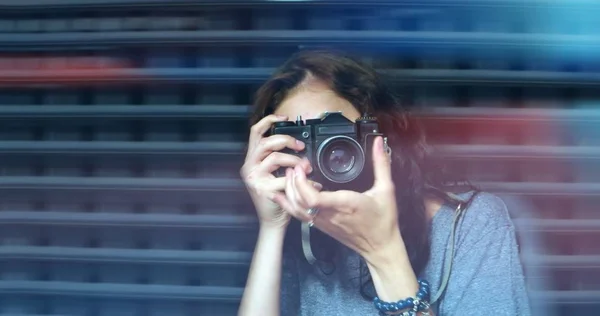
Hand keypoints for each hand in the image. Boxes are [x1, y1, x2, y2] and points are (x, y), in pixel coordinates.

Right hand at [240, 114, 319, 228]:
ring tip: (307, 167)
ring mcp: (254, 178)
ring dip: (295, 160)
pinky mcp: (263, 190)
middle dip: (287, 140)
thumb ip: (278, 158)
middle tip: (301, 146)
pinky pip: (285, 178)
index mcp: (252, 159)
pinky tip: (312, 183)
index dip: (269, 120)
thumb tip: (297, 144)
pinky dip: (302, 180)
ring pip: (275, 157)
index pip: (255, 132)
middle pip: (266, 142)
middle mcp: (249, 166)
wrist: (272, 221)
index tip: (284, 117)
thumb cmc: (276, 196)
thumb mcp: (273, 173)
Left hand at [274, 136, 401, 262]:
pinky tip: (284, 193)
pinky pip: (299, 215)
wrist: (380, 248)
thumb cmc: (383, 221)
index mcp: (344, 204)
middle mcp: (329, 214)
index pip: (313, 198)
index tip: (302, 167)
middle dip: (292, 181)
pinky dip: (289, 203)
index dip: (302, 183)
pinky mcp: (321, 226)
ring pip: (296, 209)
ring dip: (289, 191)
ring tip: (290, 175)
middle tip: (296, 166)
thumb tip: (379, 143)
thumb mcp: (386, 189)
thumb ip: (381, 164)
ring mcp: (323, 222)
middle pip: (299, 201)